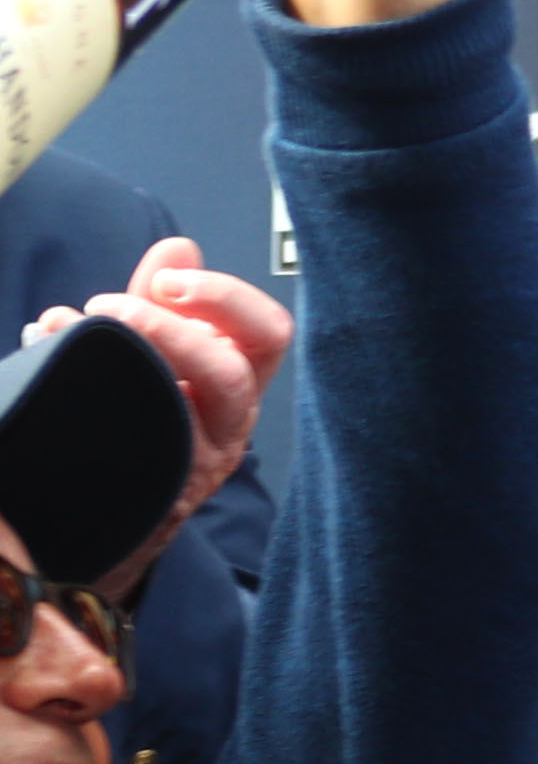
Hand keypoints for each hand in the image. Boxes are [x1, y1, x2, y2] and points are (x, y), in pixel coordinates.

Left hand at [29, 235, 287, 596]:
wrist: (99, 515)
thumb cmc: (133, 424)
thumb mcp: (156, 354)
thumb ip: (166, 304)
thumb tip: (179, 247)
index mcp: (236, 385)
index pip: (267, 333)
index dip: (226, 298)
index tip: (169, 280)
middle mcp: (227, 427)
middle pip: (231, 371)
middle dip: (170, 328)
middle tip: (110, 308)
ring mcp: (193, 467)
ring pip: (188, 410)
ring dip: (132, 359)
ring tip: (70, 329)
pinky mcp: (152, 495)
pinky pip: (136, 445)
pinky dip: (83, 393)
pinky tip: (43, 358)